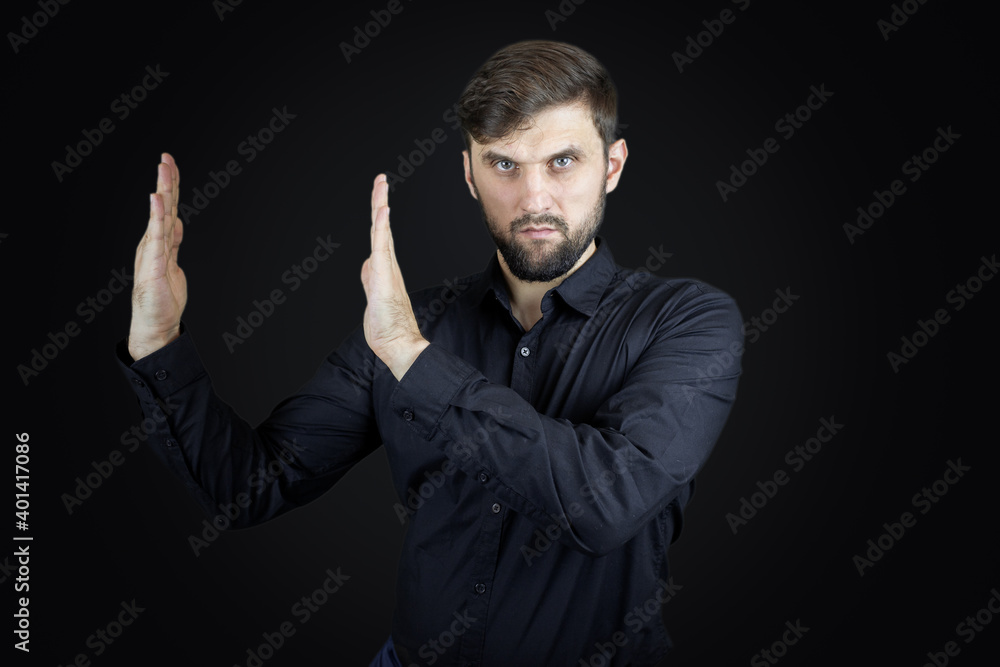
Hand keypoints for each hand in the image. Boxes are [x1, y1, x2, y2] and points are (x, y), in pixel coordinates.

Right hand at [128, 153, 186, 360]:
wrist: (156, 324)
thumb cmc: (162, 297)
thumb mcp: (172, 262)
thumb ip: (173, 242)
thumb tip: (177, 221)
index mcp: (159, 242)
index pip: (168, 208)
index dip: (170, 186)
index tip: (170, 163)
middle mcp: (153, 243)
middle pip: (163, 207)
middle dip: (166, 181)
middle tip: (166, 157)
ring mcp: (152, 252)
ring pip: (160, 216)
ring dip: (163, 191)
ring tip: (162, 168)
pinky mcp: (153, 265)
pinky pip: (156, 236)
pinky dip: (156, 216)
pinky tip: (156, 198)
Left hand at [361, 174, 428, 379]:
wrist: (399, 344)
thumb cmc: (387, 326)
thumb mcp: (373, 298)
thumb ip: (370, 279)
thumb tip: (367, 265)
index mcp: (384, 269)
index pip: (380, 236)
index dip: (378, 215)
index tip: (380, 193)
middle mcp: (386, 265)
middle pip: (380, 228)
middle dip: (380, 201)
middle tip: (381, 179)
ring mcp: (386, 270)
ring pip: (381, 233)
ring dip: (380, 207)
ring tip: (381, 186)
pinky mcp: (384, 277)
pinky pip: (382, 247)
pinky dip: (382, 227)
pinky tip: (383, 211)